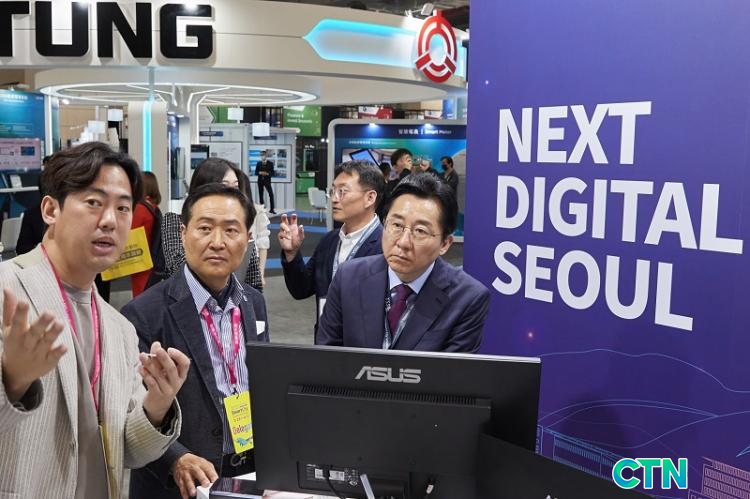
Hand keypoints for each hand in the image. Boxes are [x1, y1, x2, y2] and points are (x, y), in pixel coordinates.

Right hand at [1, 288, 65, 402]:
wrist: (16, 373)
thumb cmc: (14, 344)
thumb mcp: (8, 328)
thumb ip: (9, 309)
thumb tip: (7, 288)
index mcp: (16, 334)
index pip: (17, 322)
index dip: (20, 313)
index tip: (23, 302)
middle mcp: (27, 343)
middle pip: (34, 333)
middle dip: (41, 323)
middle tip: (49, 313)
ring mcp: (38, 352)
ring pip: (46, 342)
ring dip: (53, 333)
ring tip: (60, 323)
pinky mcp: (48, 361)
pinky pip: (54, 356)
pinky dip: (58, 352)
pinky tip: (64, 346)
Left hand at [140, 341, 189, 426]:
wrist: (159, 405)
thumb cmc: (163, 382)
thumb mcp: (165, 371)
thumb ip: (160, 358)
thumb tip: (156, 344)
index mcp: (181, 374)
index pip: (185, 364)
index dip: (178, 356)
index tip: (169, 349)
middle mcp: (176, 382)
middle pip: (171, 369)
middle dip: (164, 358)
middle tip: (157, 348)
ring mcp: (167, 390)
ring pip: (158, 375)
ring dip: (150, 364)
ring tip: (142, 355)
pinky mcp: (157, 395)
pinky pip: (151, 383)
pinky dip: (145, 375)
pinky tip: (140, 368)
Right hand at [171, 453, 217, 498]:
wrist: (181, 459)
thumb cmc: (195, 463)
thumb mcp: (205, 463)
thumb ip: (211, 471)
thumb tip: (216, 480)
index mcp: (202, 464)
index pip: (208, 469)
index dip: (212, 475)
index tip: (215, 480)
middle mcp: (194, 468)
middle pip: (198, 473)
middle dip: (202, 479)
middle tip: (206, 485)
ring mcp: (186, 473)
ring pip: (188, 480)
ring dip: (191, 487)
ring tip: (194, 493)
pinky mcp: (180, 479)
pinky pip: (182, 486)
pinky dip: (184, 492)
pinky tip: (186, 496)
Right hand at [278, 214, 304, 260]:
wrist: (292, 249)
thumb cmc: (297, 242)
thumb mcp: (301, 237)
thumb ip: (301, 232)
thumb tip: (301, 226)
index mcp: (293, 227)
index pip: (293, 220)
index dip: (293, 217)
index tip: (294, 215)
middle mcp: (288, 228)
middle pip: (284, 220)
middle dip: (284, 217)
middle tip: (284, 215)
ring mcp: (284, 231)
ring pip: (281, 225)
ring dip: (285, 227)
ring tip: (288, 231)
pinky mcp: (280, 235)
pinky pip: (281, 233)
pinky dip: (285, 235)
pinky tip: (288, 238)